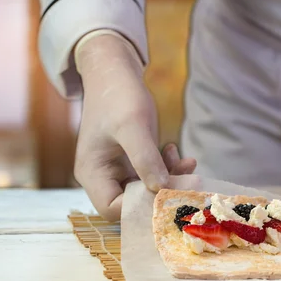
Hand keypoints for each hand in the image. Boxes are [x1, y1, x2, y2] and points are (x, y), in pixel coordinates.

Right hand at [74, 32, 195, 220]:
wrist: (115, 72)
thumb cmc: (118, 96)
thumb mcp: (133, 126)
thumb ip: (145, 159)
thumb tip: (161, 189)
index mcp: (93, 174)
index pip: (113, 209)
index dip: (141, 207)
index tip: (168, 194)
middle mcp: (103, 177)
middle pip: (132, 204)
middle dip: (161, 194)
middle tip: (187, 181)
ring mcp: (118, 170)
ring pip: (147, 191)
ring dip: (169, 180)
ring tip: (186, 162)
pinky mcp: (133, 162)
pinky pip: (152, 176)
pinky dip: (168, 168)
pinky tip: (174, 151)